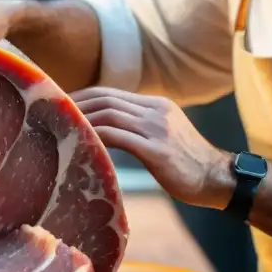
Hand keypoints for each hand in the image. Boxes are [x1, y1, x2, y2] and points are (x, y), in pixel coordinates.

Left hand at [70, 87, 231, 208]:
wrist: (217, 179)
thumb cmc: (189, 164)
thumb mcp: (166, 135)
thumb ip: (142, 127)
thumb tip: (111, 130)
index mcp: (157, 105)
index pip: (112, 92)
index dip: (85, 96)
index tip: (64, 105)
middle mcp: (156, 111)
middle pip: (106, 98)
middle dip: (77, 103)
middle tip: (54, 113)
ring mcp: (157, 128)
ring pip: (109, 114)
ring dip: (82, 119)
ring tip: (62, 127)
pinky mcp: (156, 149)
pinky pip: (118, 136)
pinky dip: (96, 136)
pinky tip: (82, 142)